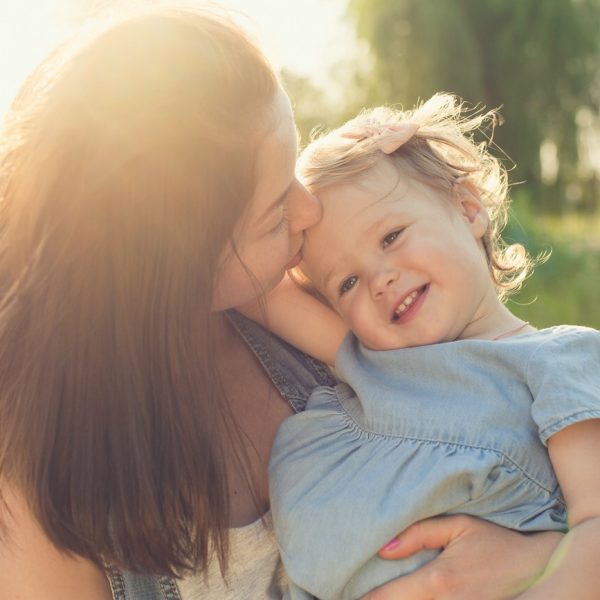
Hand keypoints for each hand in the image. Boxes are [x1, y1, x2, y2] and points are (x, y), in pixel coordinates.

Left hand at [361, 515, 561, 599]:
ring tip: (381, 597)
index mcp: (439, 581)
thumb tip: (383, 548)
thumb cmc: (496, 541)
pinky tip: (409, 599)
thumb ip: (419, 534)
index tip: (343, 597)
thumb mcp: (458, 526)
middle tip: (355, 597)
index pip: (389, 598)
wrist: (541, 568)